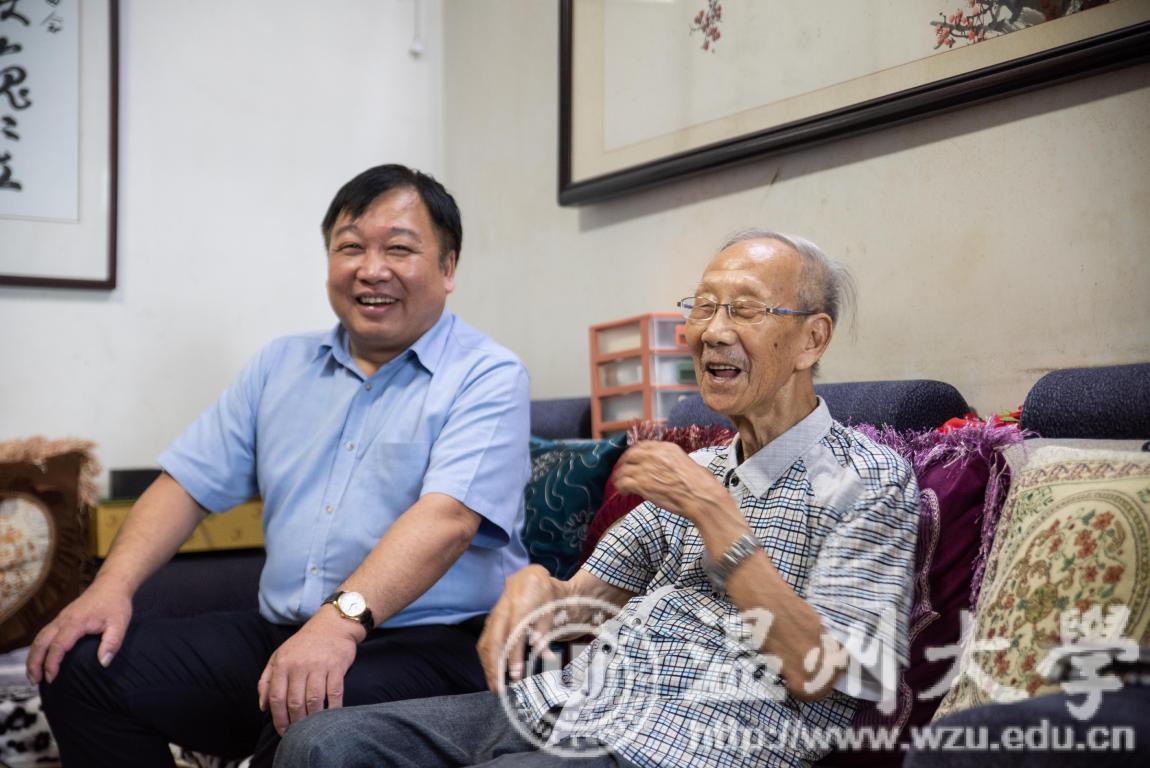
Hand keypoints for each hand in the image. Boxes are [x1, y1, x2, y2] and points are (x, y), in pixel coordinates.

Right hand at [26, 580, 132, 684]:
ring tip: (33, 675)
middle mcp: (63, 619)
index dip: (52, 663)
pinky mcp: (61, 618)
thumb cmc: (116, 604)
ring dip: (33, 656)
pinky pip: (44, 634)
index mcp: (76, 622)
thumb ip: (112, 643)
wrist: (112, 584)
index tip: (51, 678)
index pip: (58, 646)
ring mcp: (60, 618)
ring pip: (39, 638)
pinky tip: (40, 659)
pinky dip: (38, 648)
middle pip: (40, 642)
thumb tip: (103, 663)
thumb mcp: (120, 624)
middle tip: (35, 681)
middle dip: (34, 663)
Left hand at [257, 608, 361, 734]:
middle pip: (295, 702)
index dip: (278, 719)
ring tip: (312, 728)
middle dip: (296, 722)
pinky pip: (334, 693)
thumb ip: (266, 681)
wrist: (332, 625)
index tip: (282, 731)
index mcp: (282, 664)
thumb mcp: (278, 656)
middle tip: (298, 733)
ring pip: (314, 700)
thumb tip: (262, 707)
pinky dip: (333, 708)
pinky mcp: (337, 667)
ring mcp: (319, 666)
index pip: (277, 697)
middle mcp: (299, 665)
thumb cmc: (303, 644)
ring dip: (313, 718)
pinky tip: (330, 717)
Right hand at [477, 564, 563, 690]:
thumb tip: (547, 657)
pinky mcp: (491, 620)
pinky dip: (486, 659)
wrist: (530, 577)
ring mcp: (494, 615)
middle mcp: (503, 610)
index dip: (513, 656)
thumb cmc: (545, 594)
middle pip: (494, 640)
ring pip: (485, 642)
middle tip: (498, 689)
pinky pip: (484, 641)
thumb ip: (545, 632)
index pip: (514, 634)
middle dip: (494, 666)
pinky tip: (491, 672)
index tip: (516, 675)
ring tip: (494, 686)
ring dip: (488, 666)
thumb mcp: (552, 609)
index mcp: (521, 604)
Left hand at [610, 441, 729, 524]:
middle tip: (622, 471)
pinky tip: (623, 492)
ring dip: (620, 477)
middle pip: (630, 455)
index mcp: (666, 448)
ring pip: (624, 470)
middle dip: (624, 463)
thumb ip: (672, 461)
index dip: (634, 453)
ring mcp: (646, 468)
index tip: (632, 459)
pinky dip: (621, 487)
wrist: (700, 496)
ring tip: (620, 484)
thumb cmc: (701, 483)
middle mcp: (654, 455)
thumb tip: (668, 468)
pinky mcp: (641, 483)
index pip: (643, 446)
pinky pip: (623, 483)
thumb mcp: (687, 462)